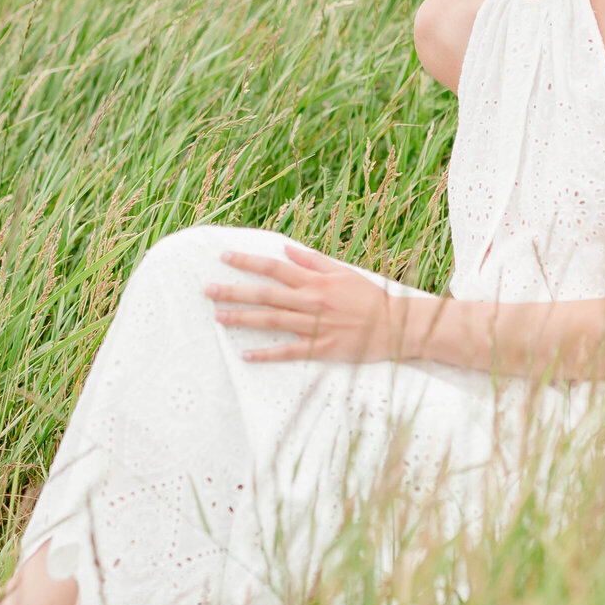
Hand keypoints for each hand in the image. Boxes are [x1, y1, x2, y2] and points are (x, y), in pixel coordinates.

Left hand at [207, 244, 431, 363]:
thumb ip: (313, 261)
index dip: (248, 262)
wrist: (396, 326)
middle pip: (266, 294)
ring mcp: (315, 326)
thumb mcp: (343, 272)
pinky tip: (246, 354)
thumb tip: (286, 250)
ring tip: (219, 317)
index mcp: (316, 281)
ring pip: (272, 321)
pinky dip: (267, 353)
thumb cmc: (369, 297)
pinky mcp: (321, 349)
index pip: (275, 268)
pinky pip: (289, 352)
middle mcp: (312, 302)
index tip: (224, 258)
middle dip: (235, 291)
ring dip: (244, 318)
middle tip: (208, 290)